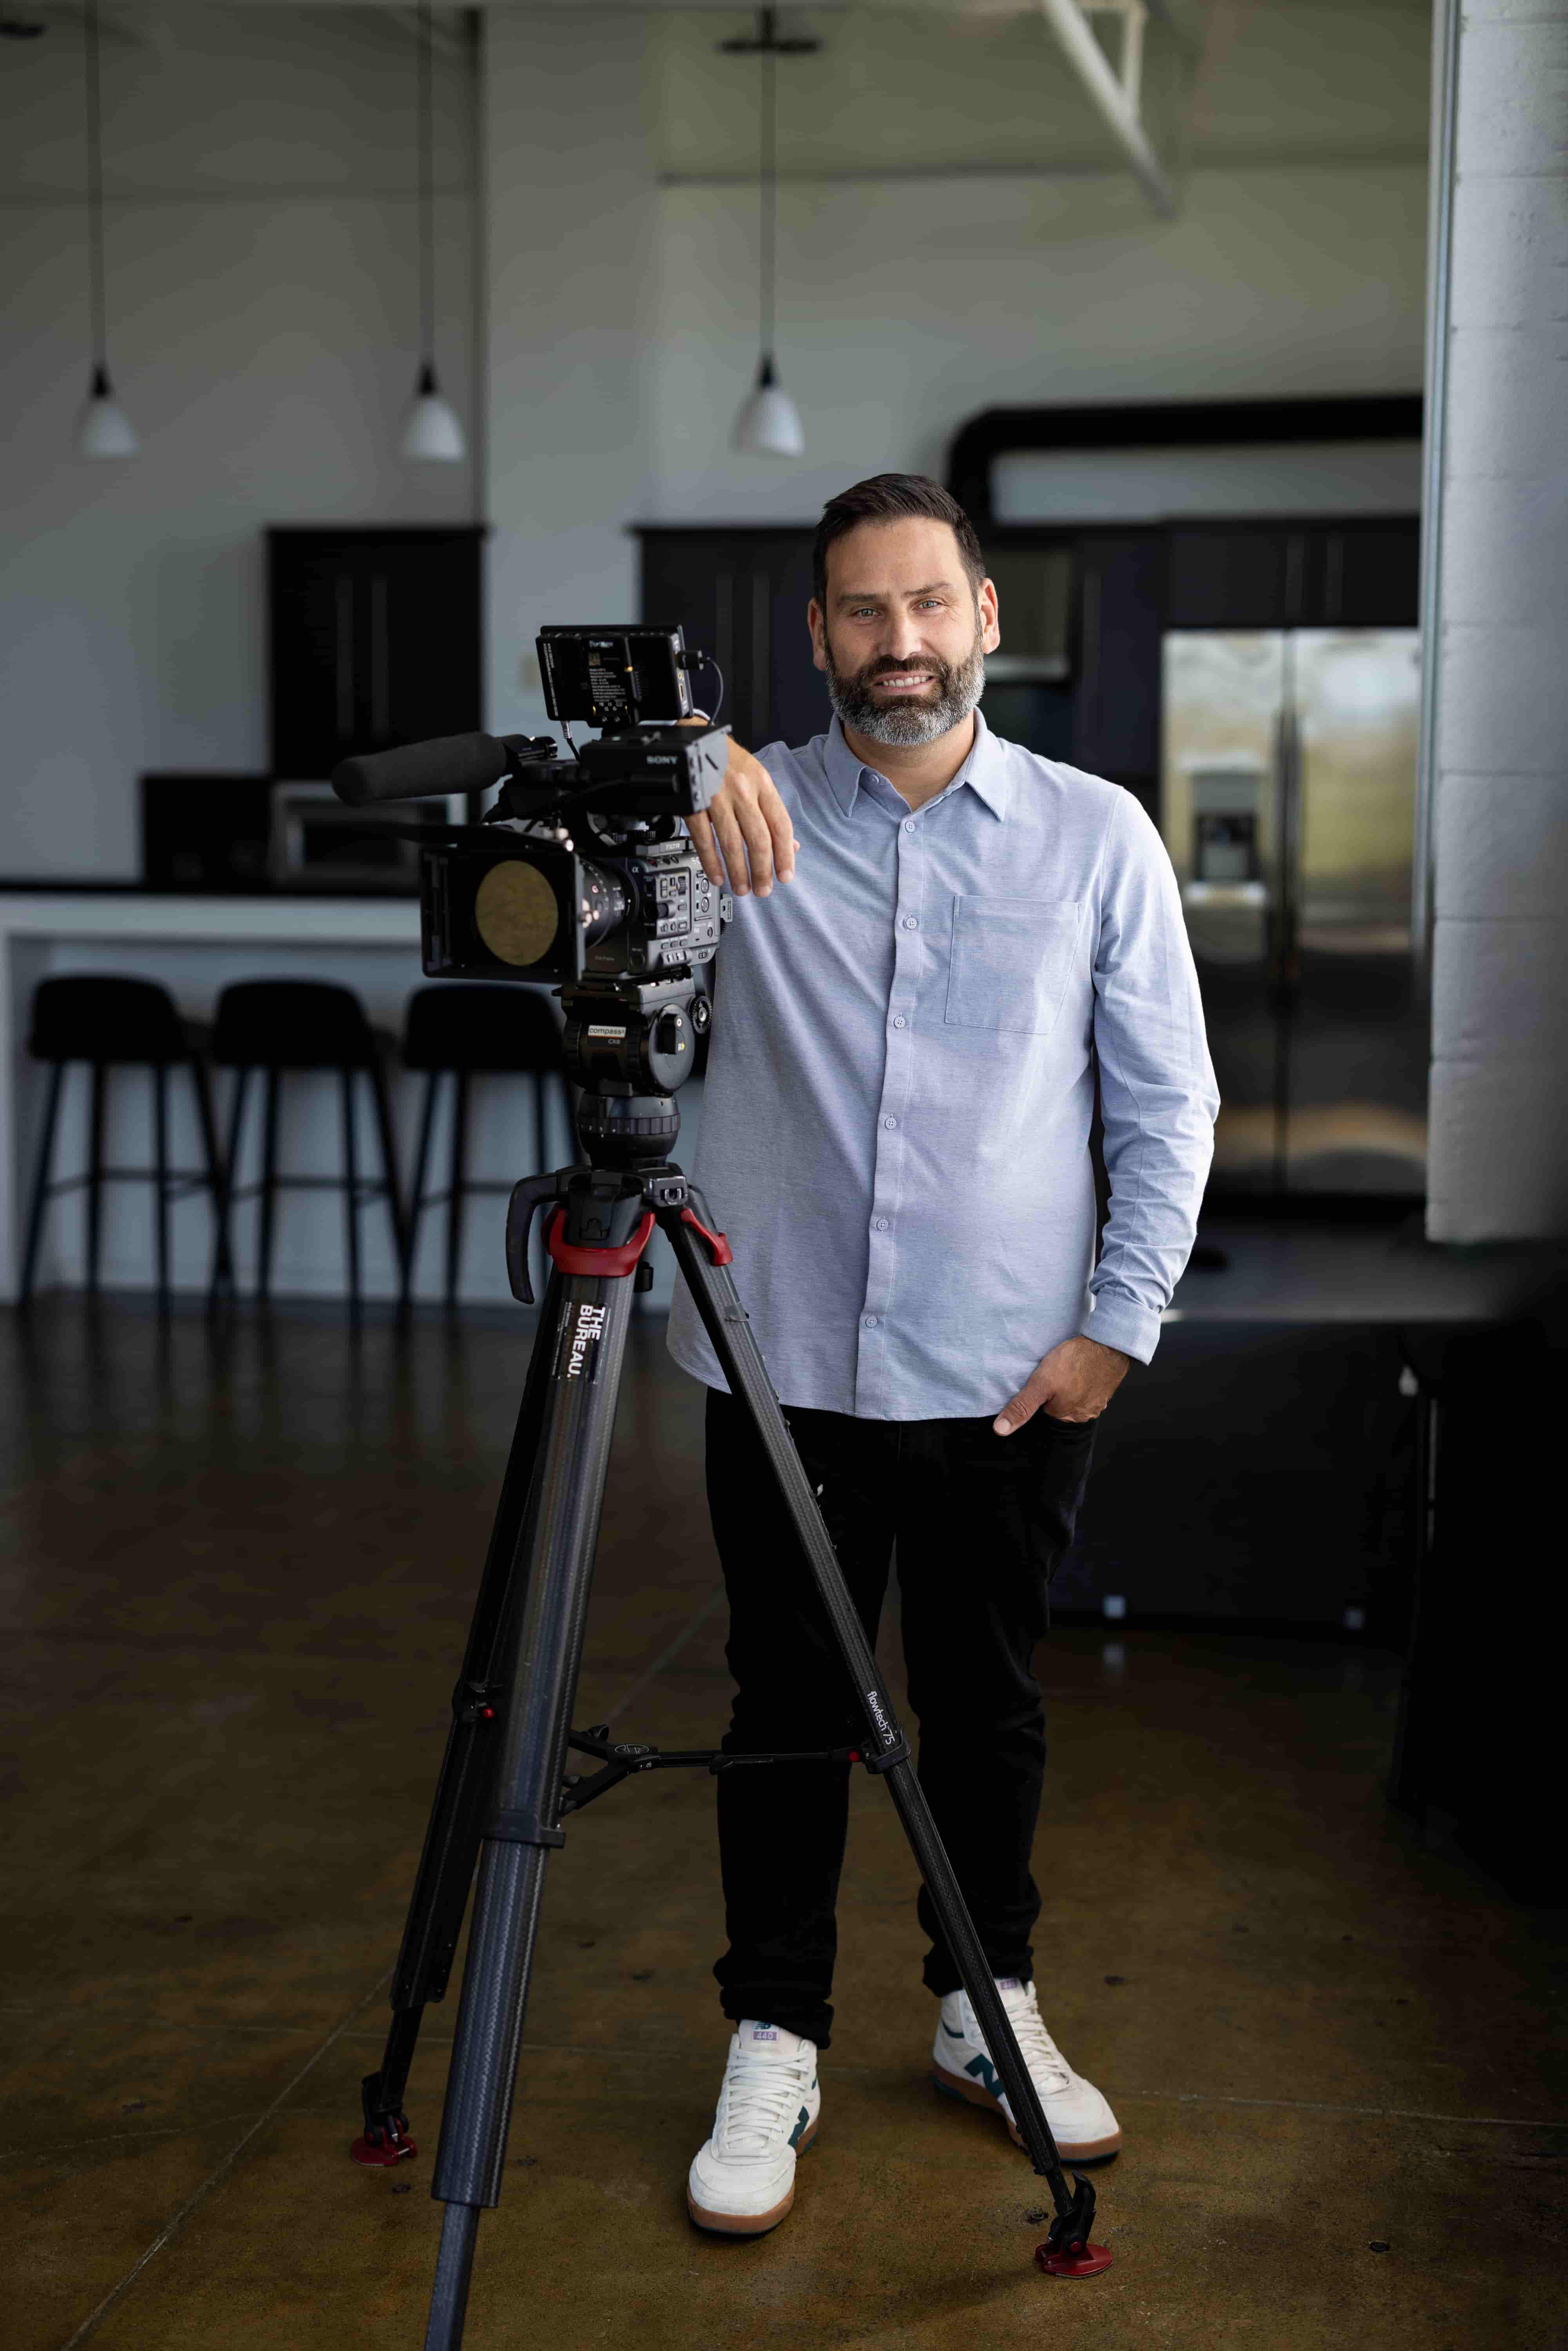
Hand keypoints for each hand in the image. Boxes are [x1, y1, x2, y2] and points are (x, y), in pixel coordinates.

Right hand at [684, 734, 798, 898]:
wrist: (692, 737)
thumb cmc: (726, 759)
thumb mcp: (755, 777)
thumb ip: (771, 811)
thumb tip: (791, 845)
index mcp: (761, 783)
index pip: (780, 825)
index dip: (785, 854)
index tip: (786, 875)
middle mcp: (742, 790)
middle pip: (759, 838)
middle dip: (763, 870)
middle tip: (763, 889)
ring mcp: (717, 797)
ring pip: (733, 842)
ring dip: (738, 871)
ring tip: (742, 888)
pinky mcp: (694, 803)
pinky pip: (704, 838)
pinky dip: (711, 861)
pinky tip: (717, 875)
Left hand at [993, 1336, 1129, 1434]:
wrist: (1109, 1344)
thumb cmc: (1075, 1362)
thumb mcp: (1041, 1383)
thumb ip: (1022, 1406)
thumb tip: (1001, 1430)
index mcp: (1065, 1416)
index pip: (1043, 1411)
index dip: (1039, 1395)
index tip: (1041, 1381)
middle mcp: (1083, 1414)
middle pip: (1059, 1405)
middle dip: (1055, 1392)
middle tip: (1055, 1373)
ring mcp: (1096, 1403)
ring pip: (1074, 1397)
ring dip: (1070, 1385)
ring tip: (1068, 1369)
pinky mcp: (1105, 1390)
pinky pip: (1088, 1389)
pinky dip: (1083, 1380)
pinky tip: (1081, 1368)